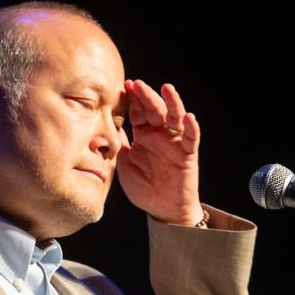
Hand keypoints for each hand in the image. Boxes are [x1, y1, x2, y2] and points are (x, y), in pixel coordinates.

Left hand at [116, 79, 202, 226]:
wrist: (163, 210)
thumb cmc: (144, 187)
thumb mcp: (124, 164)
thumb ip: (118, 145)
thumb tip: (103, 126)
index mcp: (144, 135)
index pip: (138, 112)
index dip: (131, 100)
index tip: (122, 86)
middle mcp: (160, 135)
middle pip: (154, 110)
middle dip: (146, 96)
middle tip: (135, 84)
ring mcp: (174, 142)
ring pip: (175, 117)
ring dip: (172, 102)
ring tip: (166, 88)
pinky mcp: (187, 154)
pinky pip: (191, 139)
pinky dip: (192, 128)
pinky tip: (189, 117)